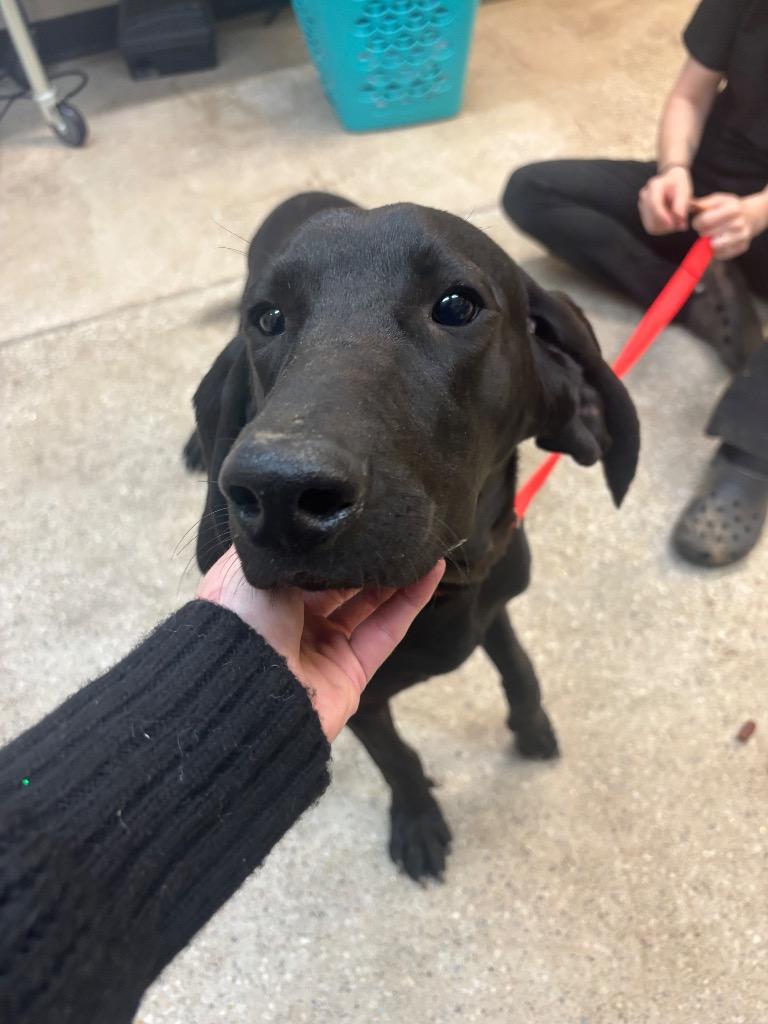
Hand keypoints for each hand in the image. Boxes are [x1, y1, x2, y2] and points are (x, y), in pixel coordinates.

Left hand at [197, 547, 444, 740]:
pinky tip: (432, 569)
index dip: (327, 538)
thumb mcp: (253, 566)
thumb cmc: (239, 621)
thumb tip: (315, 524)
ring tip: (421, 540)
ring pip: (369, 602)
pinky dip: (411, 600)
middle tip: (395, 523)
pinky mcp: (352, 670)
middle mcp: (291, 619)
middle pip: (338, 580)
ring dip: (395, 572)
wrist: (243, 691)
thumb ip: (289, 545)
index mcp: (261, 593)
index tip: (354, 511)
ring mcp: (323, 646)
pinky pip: (387, 629)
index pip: (300, 559)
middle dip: (365, 554)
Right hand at [638, 166, 692, 234]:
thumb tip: (680, 221)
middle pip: (652, 218)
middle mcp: (644, 195)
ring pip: (651, 226)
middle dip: (667, 224)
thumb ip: (682, 206)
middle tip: (682, 224)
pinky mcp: (643, 214)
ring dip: (666, 228)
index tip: (673, 225)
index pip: (654, 204)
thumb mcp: (684, 191)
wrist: (671, 181)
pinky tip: (671, 221)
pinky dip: (662, 228)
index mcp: (654, 186)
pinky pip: (651, 228)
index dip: (662, 216)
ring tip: (677, 221)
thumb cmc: (678, 185)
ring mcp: (642, 205)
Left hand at [691, 192, 767, 259]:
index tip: (698, 222)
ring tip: (713, 234)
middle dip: (702, 232)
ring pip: (714, 246)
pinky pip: (720, 254)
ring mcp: (742, 237)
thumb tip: (686, 206)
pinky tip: (719, 241)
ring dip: (708, 242)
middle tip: (706, 228)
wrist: (750, 216)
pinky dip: (716, 250)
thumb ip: (702, 204)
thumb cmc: (727, 208)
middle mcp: (740, 223)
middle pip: (707, 234)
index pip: (704, 221)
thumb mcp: (717, 200)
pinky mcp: (741, 248)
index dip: (697, 223)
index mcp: (733, 208)